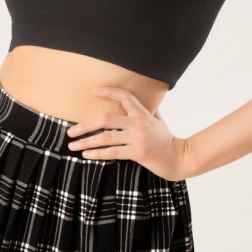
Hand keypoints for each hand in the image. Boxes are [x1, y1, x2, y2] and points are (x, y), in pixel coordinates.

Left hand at [65, 87, 191, 180]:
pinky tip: (86, 154)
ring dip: (86, 141)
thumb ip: (151, 111)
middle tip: (71, 131)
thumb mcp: (160, 122)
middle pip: (106, 119)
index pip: (124, 96)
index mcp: (143, 114)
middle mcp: (139, 123)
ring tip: (72, 145)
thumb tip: (150, 99)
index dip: (108, 92)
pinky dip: (98, 153)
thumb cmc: (168, 141)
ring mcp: (138, 138)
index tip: (92, 92)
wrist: (180, 159)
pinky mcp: (138, 153)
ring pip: (106, 137)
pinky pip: (113, 152)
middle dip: (85, 125)